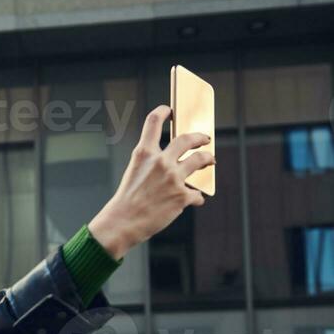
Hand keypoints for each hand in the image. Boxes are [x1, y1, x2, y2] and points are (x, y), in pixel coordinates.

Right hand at [88, 104, 214, 260]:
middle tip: (205, 138)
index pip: (153, 122)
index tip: (169, 110)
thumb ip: (150, 163)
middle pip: (187, 139)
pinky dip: (196, 197)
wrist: (122, 223)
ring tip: (210, 161)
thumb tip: (172, 164)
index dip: (163, 112)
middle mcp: (160, 162)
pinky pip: (196, 193)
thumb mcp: (134, 173)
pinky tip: (195, 200)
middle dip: (199, 137)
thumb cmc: (126, 201)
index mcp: (144, 153)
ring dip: (208, 159)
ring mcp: (173, 178)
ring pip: (200, 160)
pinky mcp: (182, 196)